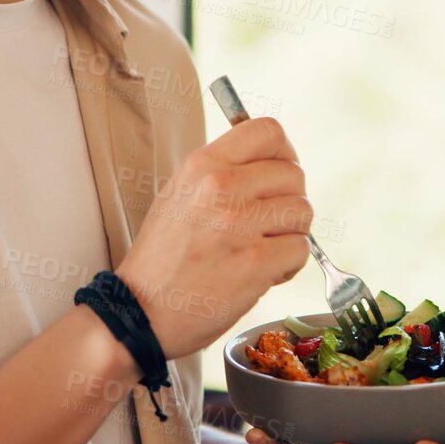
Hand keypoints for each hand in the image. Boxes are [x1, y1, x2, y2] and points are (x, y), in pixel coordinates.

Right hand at [115, 116, 311, 358]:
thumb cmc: (162, 259)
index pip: (268, 131)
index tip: (280, 173)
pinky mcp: (256, 262)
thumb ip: (222, 173)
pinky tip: (264, 272)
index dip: (284, 153)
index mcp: (202, 165)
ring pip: (302, 211)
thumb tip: (269, 163)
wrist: (142, 312)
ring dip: (291, 234)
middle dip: (289, 201)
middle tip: (270, 223)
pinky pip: (300, 249)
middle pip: (294, 174)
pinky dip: (288, 264)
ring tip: (263, 249)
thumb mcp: (178, 195)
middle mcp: (221, 188)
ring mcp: (240, 224)